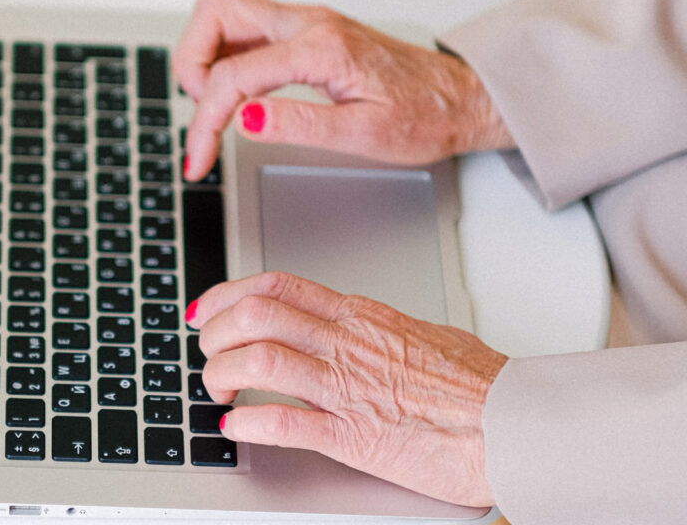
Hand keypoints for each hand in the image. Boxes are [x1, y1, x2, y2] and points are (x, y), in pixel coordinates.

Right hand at [174, 0, 513, 180]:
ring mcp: (304, 22)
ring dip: (204, 60)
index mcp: (320, 48)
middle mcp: (308, 23)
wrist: (456, 99)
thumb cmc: (421, 116)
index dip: (204, 122)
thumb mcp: (363, 134)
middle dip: (190, 66)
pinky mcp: (305, 33)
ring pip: (224, 15)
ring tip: (216, 111)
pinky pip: (245, 31)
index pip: (232, 75)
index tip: (197, 160)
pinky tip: (237, 99)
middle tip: (203, 116)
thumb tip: (246, 119)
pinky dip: (224, 61)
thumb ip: (299, 123)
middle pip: (214, 12)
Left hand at [186, 272, 508, 506]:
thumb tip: (350, 325)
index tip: (206, 309)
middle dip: (215, 333)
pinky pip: (284, 423)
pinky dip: (248, 426)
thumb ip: (374, 329)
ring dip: (222, 375)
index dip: (228, 293)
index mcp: (361, 317)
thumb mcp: (418, 335)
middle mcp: (347, 344)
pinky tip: (236, 430)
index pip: (278, 286)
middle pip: (255, 316)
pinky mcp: (353, 436)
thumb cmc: (479, 385)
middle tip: (206, 352)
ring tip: (217, 391)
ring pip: (258, 361)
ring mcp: (347, 387)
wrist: (516, 423)